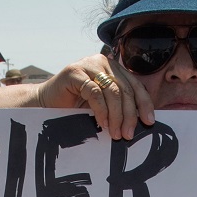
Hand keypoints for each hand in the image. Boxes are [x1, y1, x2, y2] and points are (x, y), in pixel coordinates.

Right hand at [35, 54, 154, 139]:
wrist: (47, 103)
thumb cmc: (76, 106)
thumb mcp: (104, 105)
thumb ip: (119, 106)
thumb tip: (142, 122)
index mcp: (114, 68)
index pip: (135, 85)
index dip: (144, 103)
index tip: (149, 121)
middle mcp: (103, 62)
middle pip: (125, 89)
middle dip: (130, 114)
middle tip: (128, 134)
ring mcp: (89, 65)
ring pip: (112, 91)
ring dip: (116, 116)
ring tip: (115, 133)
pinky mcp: (75, 72)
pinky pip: (94, 92)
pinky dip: (101, 110)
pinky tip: (102, 124)